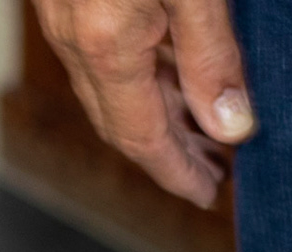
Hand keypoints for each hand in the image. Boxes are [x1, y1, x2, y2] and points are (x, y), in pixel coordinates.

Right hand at [31, 0, 253, 207]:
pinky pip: (97, 58)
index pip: (142, 137)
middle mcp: (73, 42)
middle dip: (166, 152)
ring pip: (105, 91)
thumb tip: (230, 125)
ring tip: (201, 123)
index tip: (205, 192)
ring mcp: (61, 20)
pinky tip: (171, 71)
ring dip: (152, 115)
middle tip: (214, 165)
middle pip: (118, 122)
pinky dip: (136, 80)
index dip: (176, 171)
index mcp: (107, 46)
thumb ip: (211, 54)